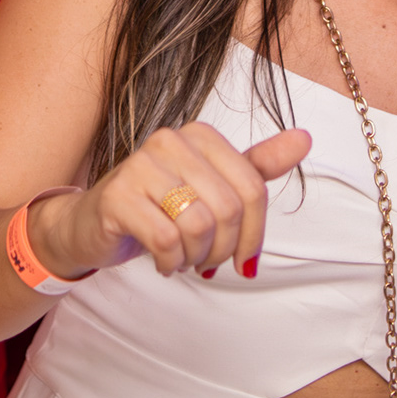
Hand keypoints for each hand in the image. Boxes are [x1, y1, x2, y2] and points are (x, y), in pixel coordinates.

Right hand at [31, 124, 311, 280]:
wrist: (91, 225)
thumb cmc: (157, 208)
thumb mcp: (212, 187)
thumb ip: (257, 165)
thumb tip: (305, 138)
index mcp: (199, 135)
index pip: (252, 188)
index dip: (254, 234)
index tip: (244, 258)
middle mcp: (170, 140)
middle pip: (228, 208)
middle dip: (224, 248)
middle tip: (207, 262)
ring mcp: (141, 165)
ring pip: (199, 225)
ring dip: (196, 257)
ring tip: (184, 259)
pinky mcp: (118, 196)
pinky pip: (167, 240)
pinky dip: (171, 262)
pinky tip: (164, 262)